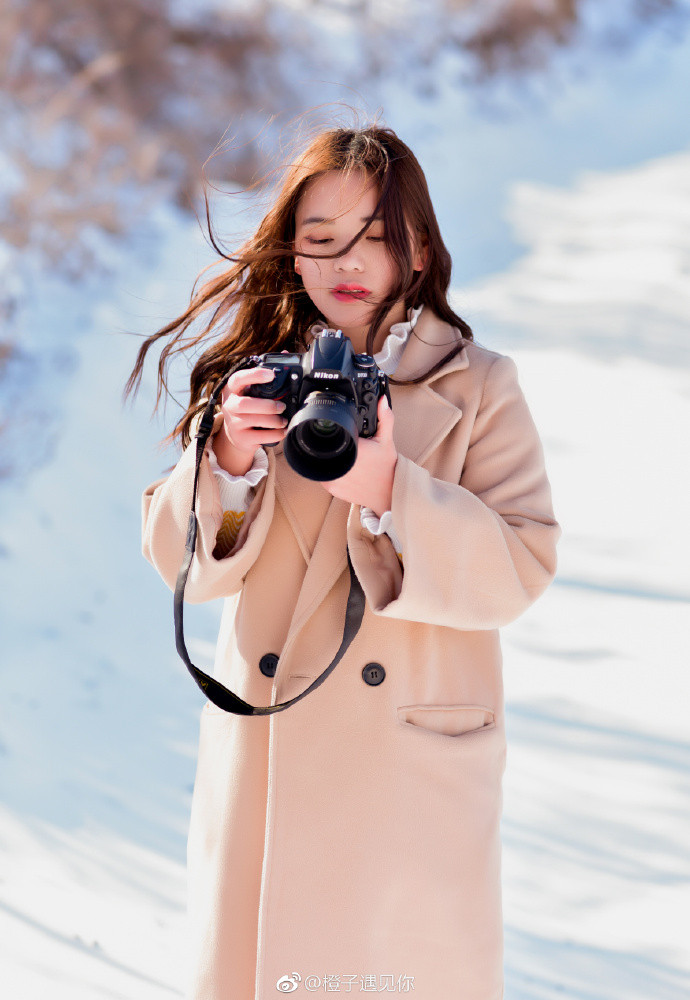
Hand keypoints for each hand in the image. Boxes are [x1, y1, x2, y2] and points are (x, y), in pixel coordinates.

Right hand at [213, 366, 287, 475]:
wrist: (236, 434)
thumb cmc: (248, 407)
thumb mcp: (251, 390)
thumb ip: (266, 374)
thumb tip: (287, 353)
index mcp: (233, 389)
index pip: (238, 379)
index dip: (254, 375)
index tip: (270, 374)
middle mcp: (229, 405)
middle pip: (245, 404)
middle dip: (267, 405)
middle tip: (282, 407)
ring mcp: (233, 423)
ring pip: (254, 421)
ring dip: (274, 421)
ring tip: (284, 420)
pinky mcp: (241, 438)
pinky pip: (261, 437)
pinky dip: (275, 435)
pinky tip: (281, 431)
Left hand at [320, 395, 396, 516]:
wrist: (388, 494)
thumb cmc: (387, 468)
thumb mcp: (386, 441)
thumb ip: (384, 418)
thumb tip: (382, 400)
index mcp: (353, 448)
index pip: (334, 434)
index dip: (334, 431)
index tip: (342, 433)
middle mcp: (341, 463)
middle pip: (325, 447)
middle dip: (331, 444)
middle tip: (344, 447)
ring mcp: (334, 476)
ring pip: (321, 460)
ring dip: (327, 457)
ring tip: (341, 459)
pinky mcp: (331, 487)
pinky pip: (322, 474)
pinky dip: (328, 470)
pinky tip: (341, 470)